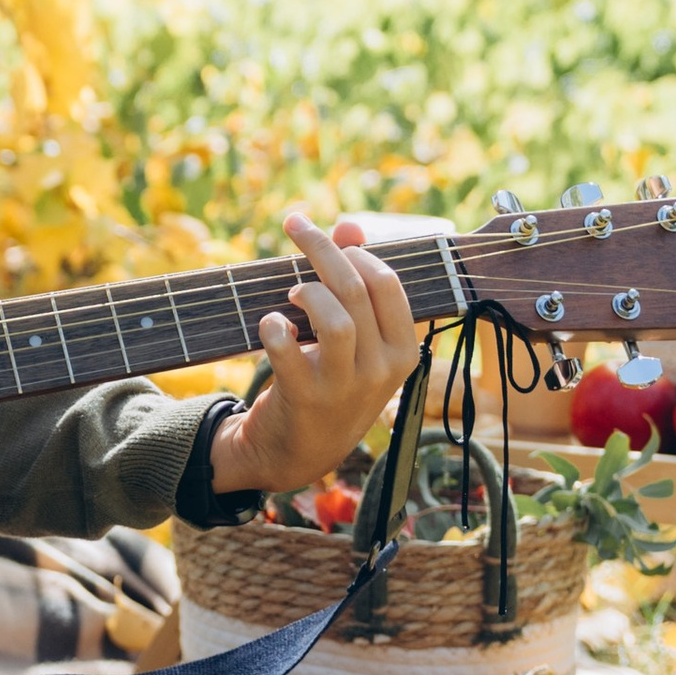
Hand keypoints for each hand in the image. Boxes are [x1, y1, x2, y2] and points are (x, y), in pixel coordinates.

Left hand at [207, 214, 419, 504]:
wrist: (301, 450)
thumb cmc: (332, 380)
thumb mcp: (358, 338)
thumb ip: (357, 280)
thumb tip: (349, 225)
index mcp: (403, 351)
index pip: (388, 282)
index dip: (355, 248)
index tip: (330, 233)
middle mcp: (380, 369)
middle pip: (356, 290)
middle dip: (322, 248)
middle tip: (295, 227)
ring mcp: (345, 387)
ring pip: (336, 319)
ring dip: (308, 292)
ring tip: (292, 293)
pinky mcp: (306, 398)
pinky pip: (289, 351)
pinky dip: (274, 328)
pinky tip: (272, 324)